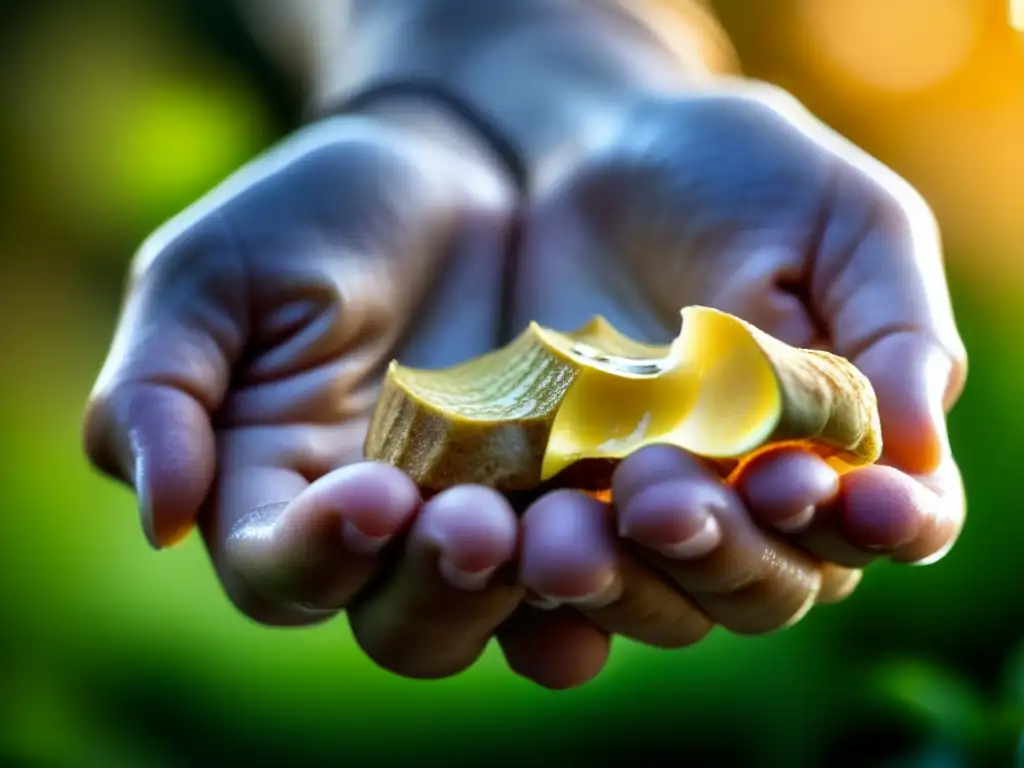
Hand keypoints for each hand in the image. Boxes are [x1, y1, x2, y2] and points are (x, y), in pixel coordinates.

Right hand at [83, 102, 584, 681]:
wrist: (450, 166)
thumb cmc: (313, 215)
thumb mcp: (209, 279)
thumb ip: (156, 394)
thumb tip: (159, 520)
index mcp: (275, 493)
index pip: (281, 573)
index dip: (320, 554)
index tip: (373, 491)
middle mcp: (384, 532)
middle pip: (401, 623)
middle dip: (436, 590)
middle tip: (478, 526)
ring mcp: (482, 514)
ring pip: (503, 613)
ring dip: (532, 595)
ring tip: (569, 536)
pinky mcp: (565, 487)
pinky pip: (593, 555)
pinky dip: (618, 563)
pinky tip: (641, 530)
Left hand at [507, 82, 965, 644]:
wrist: (594, 156)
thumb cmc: (743, 177)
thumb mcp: (843, 221)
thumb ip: (895, 328)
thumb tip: (918, 445)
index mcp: (848, 443)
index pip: (896, 516)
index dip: (891, 523)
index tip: (862, 499)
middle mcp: (755, 501)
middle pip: (768, 582)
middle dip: (729, 552)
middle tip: (667, 495)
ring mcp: (654, 512)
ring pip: (662, 597)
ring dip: (626, 581)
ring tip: (573, 536)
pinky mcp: (563, 503)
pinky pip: (555, 569)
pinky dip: (538, 580)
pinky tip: (515, 547)